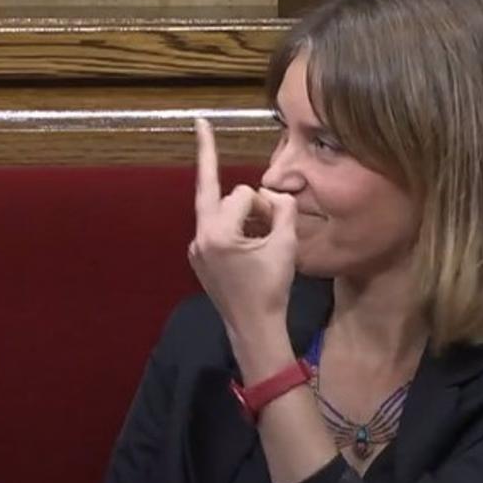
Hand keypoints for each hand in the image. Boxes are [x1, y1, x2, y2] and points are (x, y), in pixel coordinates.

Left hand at [189, 117, 296, 379]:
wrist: (253, 328)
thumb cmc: (272, 288)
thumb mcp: (286, 245)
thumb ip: (284, 209)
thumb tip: (277, 193)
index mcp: (216, 234)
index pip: (243, 194)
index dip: (266, 204)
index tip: (227, 154)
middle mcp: (199, 237)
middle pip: (225, 197)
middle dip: (252, 205)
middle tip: (273, 227)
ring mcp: (196, 248)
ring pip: (221, 212)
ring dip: (244, 217)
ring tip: (265, 243)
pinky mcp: (199, 257)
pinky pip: (217, 229)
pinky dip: (236, 229)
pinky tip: (253, 247)